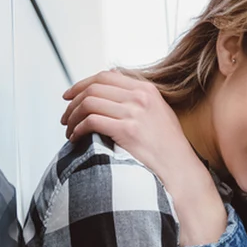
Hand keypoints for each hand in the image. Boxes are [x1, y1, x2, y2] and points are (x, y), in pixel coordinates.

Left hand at [63, 70, 225, 244]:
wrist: (180, 170)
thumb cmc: (168, 147)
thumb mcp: (158, 112)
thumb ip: (137, 98)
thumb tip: (109, 87)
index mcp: (146, 89)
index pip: (105, 76)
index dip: (81, 84)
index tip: (69, 95)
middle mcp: (140, 97)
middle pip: (93, 88)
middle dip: (73, 102)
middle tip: (65, 117)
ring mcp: (134, 113)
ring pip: (89, 103)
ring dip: (73, 117)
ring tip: (70, 130)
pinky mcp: (127, 131)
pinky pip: (91, 121)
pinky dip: (78, 129)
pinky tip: (76, 138)